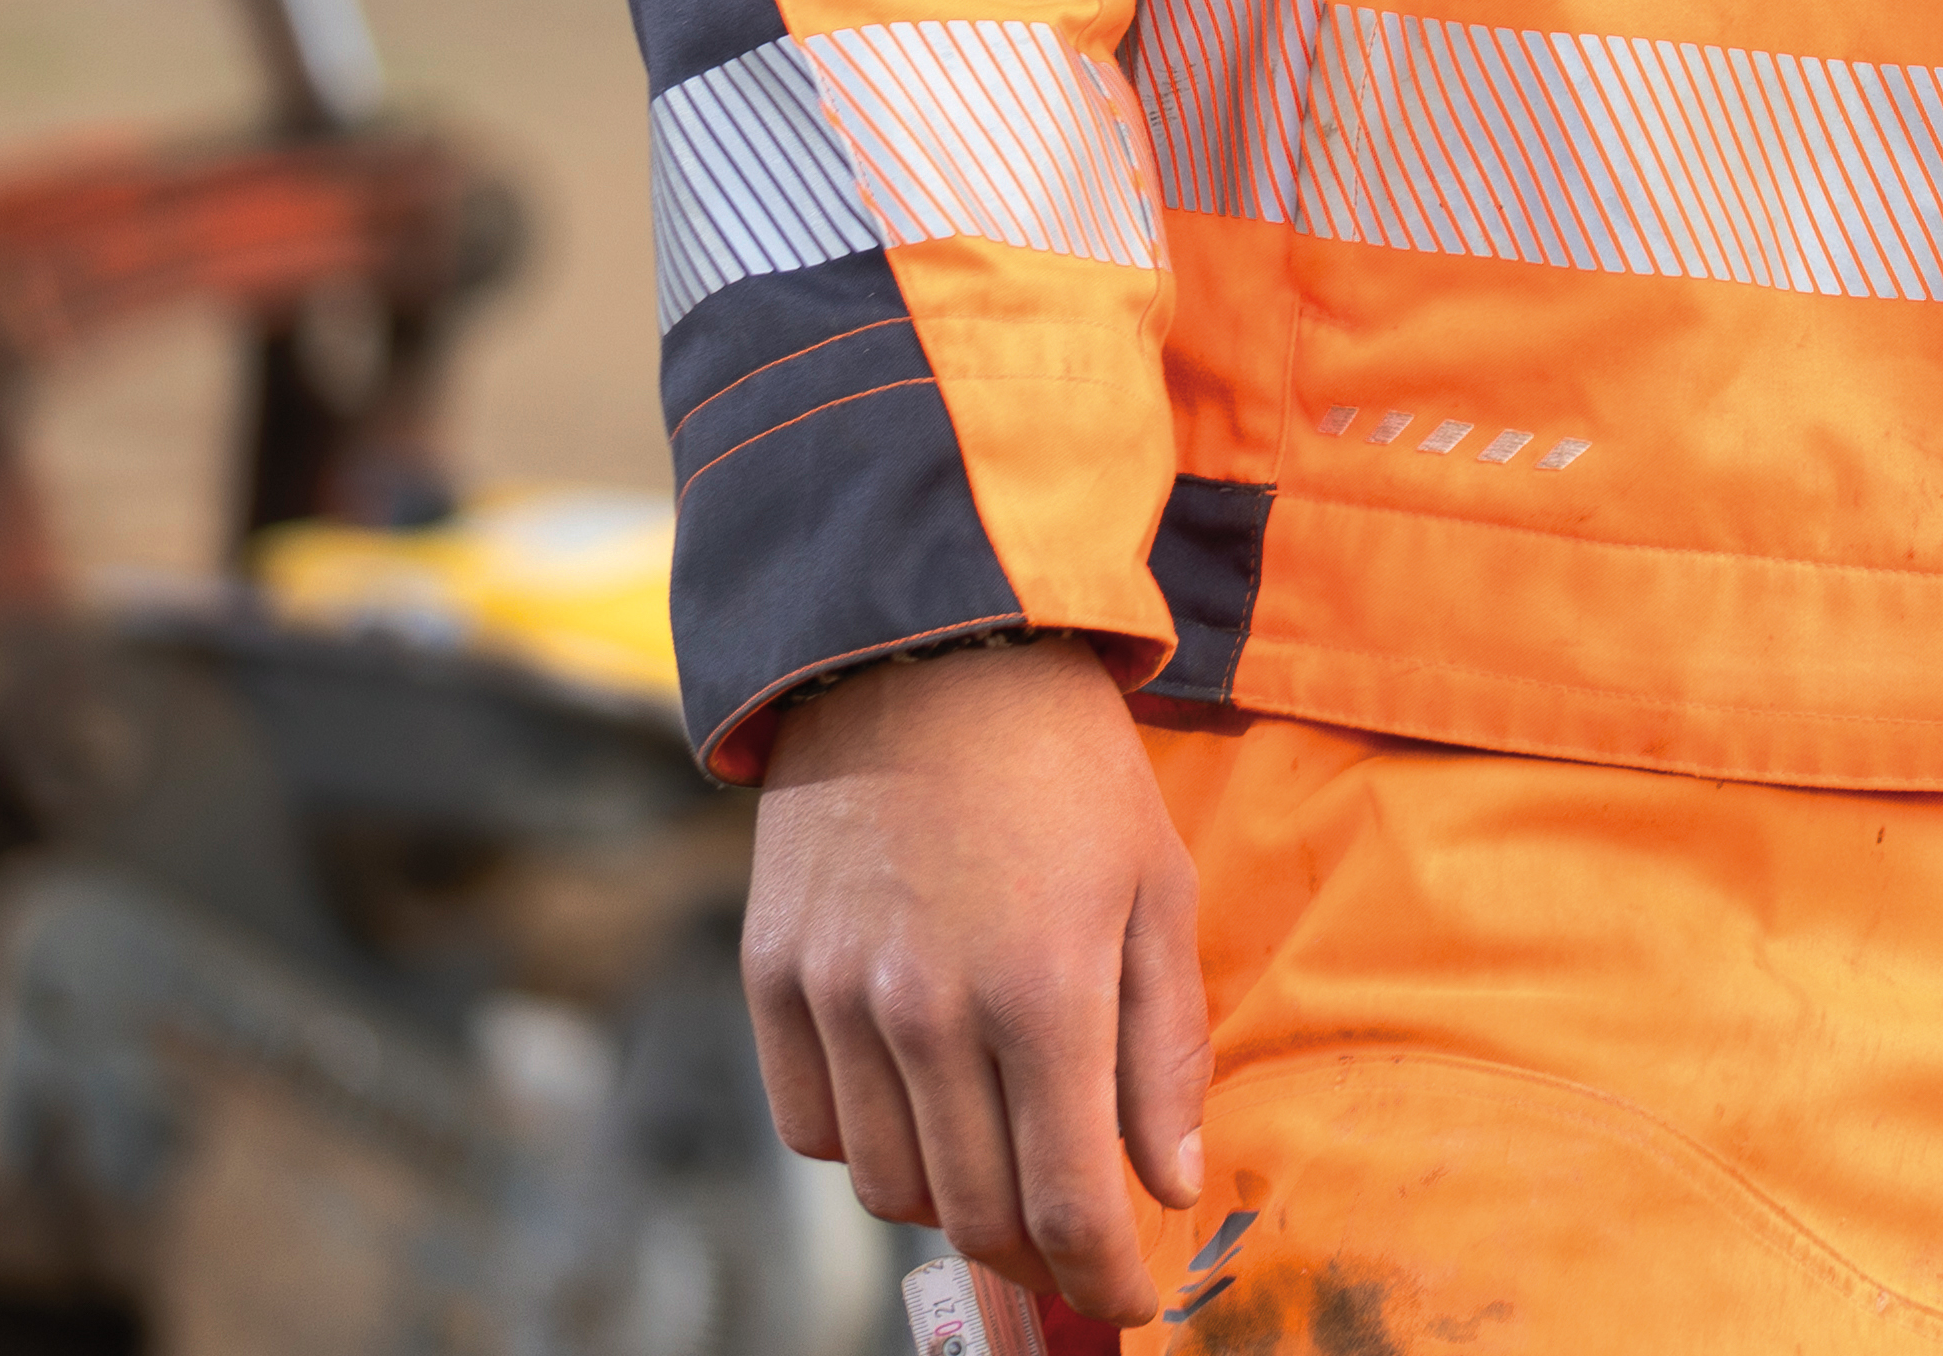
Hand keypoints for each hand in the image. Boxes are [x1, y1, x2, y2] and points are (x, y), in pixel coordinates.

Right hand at [743, 636, 1206, 1315]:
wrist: (926, 652)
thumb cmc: (1068, 768)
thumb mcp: (1157, 888)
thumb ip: (1165, 1049)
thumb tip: (1172, 1181)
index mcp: (1043, 992)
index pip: (1068, 1200)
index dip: (1106, 1274)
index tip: (1132, 1298)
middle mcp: (927, 1012)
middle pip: (977, 1212)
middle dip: (1040, 1255)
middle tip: (1078, 1245)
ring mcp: (836, 999)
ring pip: (889, 1187)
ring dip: (954, 1205)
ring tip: (1002, 1166)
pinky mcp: (770, 978)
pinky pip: (813, 1127)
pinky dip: (870, 1144)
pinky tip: (920, 1104)